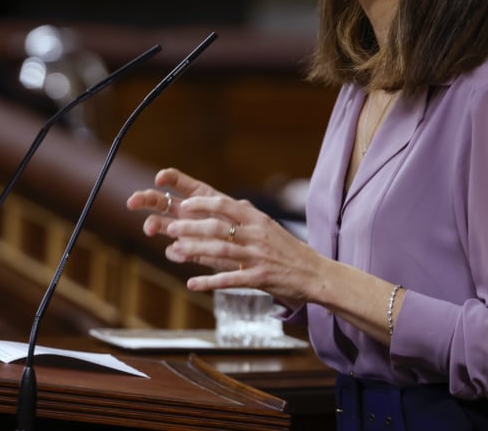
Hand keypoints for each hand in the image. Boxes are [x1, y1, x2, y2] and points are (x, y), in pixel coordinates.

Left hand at [127, 168, 326, 306]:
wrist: (314, 273)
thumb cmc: (288, 250)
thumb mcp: (269, 227)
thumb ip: (246, 218)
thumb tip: (224, 207)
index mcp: (258, 219)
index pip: (225, 204)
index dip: (202, 204)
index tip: (185, 205)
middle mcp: (256, 235)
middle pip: (218, 227)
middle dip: (192, 227)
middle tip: (173, 228)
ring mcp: (257, 257)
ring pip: (220, 251)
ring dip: (195, 251)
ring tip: (176, 251)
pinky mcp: (259, 278)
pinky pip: (229, 279)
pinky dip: (208, 282)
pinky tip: (192, 283)